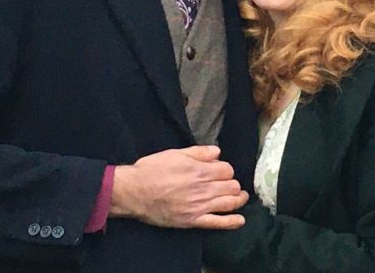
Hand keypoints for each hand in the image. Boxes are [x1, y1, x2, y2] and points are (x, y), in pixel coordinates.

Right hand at [109, 146, 248, 228]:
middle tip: (226, 183)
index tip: (219, 170)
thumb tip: (217, 152)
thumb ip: (199, 152)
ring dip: (238, 199)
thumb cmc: (152, 170)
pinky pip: (218, 223)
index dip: (225, 169)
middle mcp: (203, 188)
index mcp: (199, 170)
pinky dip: (232, 222)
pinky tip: (240, 220)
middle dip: (232, 182)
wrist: (134, 192)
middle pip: (231, 185)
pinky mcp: (193, 221)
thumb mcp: (175, 153)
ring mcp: (199, 206)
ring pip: (230, 202)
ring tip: (240, 196)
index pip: (227, 169)